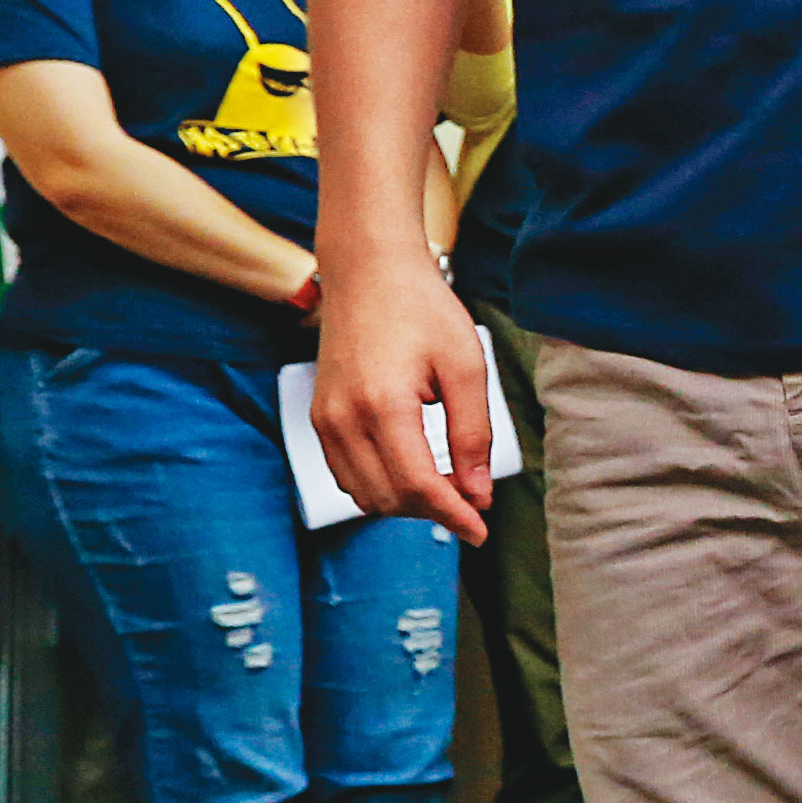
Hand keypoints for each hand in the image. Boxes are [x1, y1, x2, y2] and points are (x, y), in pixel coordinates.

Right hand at [311, 248, 494, 545]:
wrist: (368, 270)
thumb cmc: (422, 309)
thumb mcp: (465, 367)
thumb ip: (473, 435)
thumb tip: (478, 495)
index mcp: (383, 406)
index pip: (419, 487)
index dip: (454, 516)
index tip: (482, 532)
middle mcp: (343, 420)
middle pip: (389, 499)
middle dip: (433, 510)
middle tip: (471, 497)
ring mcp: (324, 420)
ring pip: (364, 495)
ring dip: (406, 502)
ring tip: (446, 483)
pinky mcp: (320, 417)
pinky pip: (347, 475)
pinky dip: (380, 485)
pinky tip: (414, 469)